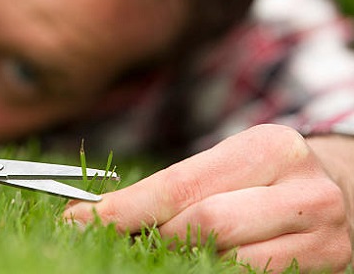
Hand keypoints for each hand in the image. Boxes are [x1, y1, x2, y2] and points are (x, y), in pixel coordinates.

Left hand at [64, 124, 351, 271]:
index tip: (81, 219)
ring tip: (161, 246)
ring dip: (181, 258)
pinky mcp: (325, 267)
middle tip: (120, 236)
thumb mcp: (227, 163)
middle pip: (204, 226)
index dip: (126, 208)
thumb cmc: (266, 174)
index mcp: (268, 148)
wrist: (342, 189)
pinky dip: (213, 270)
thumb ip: (176, 187)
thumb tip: (103, 212)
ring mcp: (320, 235)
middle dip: (155, 235)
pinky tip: (196, 260)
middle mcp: (300, 190)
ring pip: (227, 261)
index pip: (181, 185)